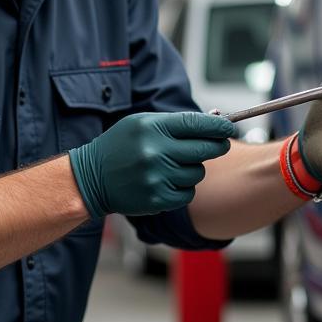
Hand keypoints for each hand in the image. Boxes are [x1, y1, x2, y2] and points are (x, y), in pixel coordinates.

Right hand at [69, 111, 236, 218]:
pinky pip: (188, 193)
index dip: (219, 127)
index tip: (230, 128)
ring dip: (193, 169)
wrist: (91, 179)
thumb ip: (175, 123)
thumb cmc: (120, 147)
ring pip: (198, 173)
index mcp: (152, 128)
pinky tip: (166, 181)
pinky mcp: (158, 199)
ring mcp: (157, 177)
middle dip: (216, 146)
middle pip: (205, 150)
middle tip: (218, 145)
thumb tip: (213, 123)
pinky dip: (183, 188)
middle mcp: (155, 152)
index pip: (197, 124)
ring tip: (172, 165)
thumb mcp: (141, 124)